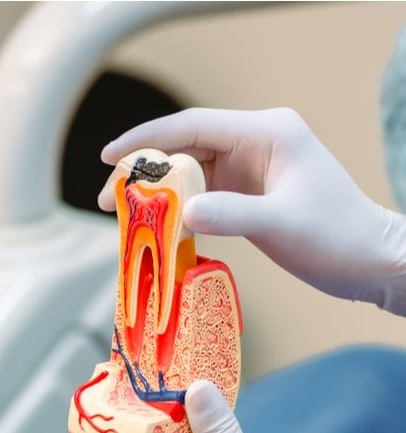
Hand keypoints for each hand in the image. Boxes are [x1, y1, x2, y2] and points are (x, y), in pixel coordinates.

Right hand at [98, 107, 405, 315]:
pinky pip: (201, 197)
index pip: (192, 126)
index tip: (109, 158)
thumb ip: (231, 215)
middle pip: (184, 149)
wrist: (368, 262)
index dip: (146, 139)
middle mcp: (256, 143)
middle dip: (143, 172)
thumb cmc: (336, 237)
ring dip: (157, 195)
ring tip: (123, 218)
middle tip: (108, 200)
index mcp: (267, 133)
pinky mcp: (249, 194)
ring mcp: (251, 168)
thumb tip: (183, 214)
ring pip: (189, 174)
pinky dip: (177, 212)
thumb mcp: (281, 225)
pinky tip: (155, 230)